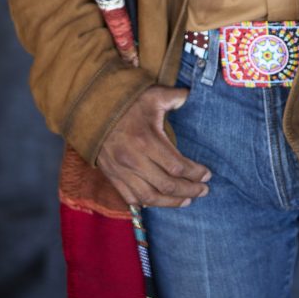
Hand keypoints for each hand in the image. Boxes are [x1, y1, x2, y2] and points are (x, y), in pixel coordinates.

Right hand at [97, 85, 211, 207]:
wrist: (92, 111)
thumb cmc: (126, 102)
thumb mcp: (152, 94)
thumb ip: (174, 96)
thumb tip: (190, 95)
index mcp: (146, 140)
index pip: (176, 166)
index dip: (195, 173)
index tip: (207, 174)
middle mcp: (134, 160)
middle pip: (167, 185)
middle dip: (189, 190)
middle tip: (204, 190)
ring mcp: (121, 171)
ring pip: (150, 197)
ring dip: (172, 202)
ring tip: (188, 200)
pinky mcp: (112, 176)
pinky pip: (131, 198)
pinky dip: (147, 203)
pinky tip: (161, 201)